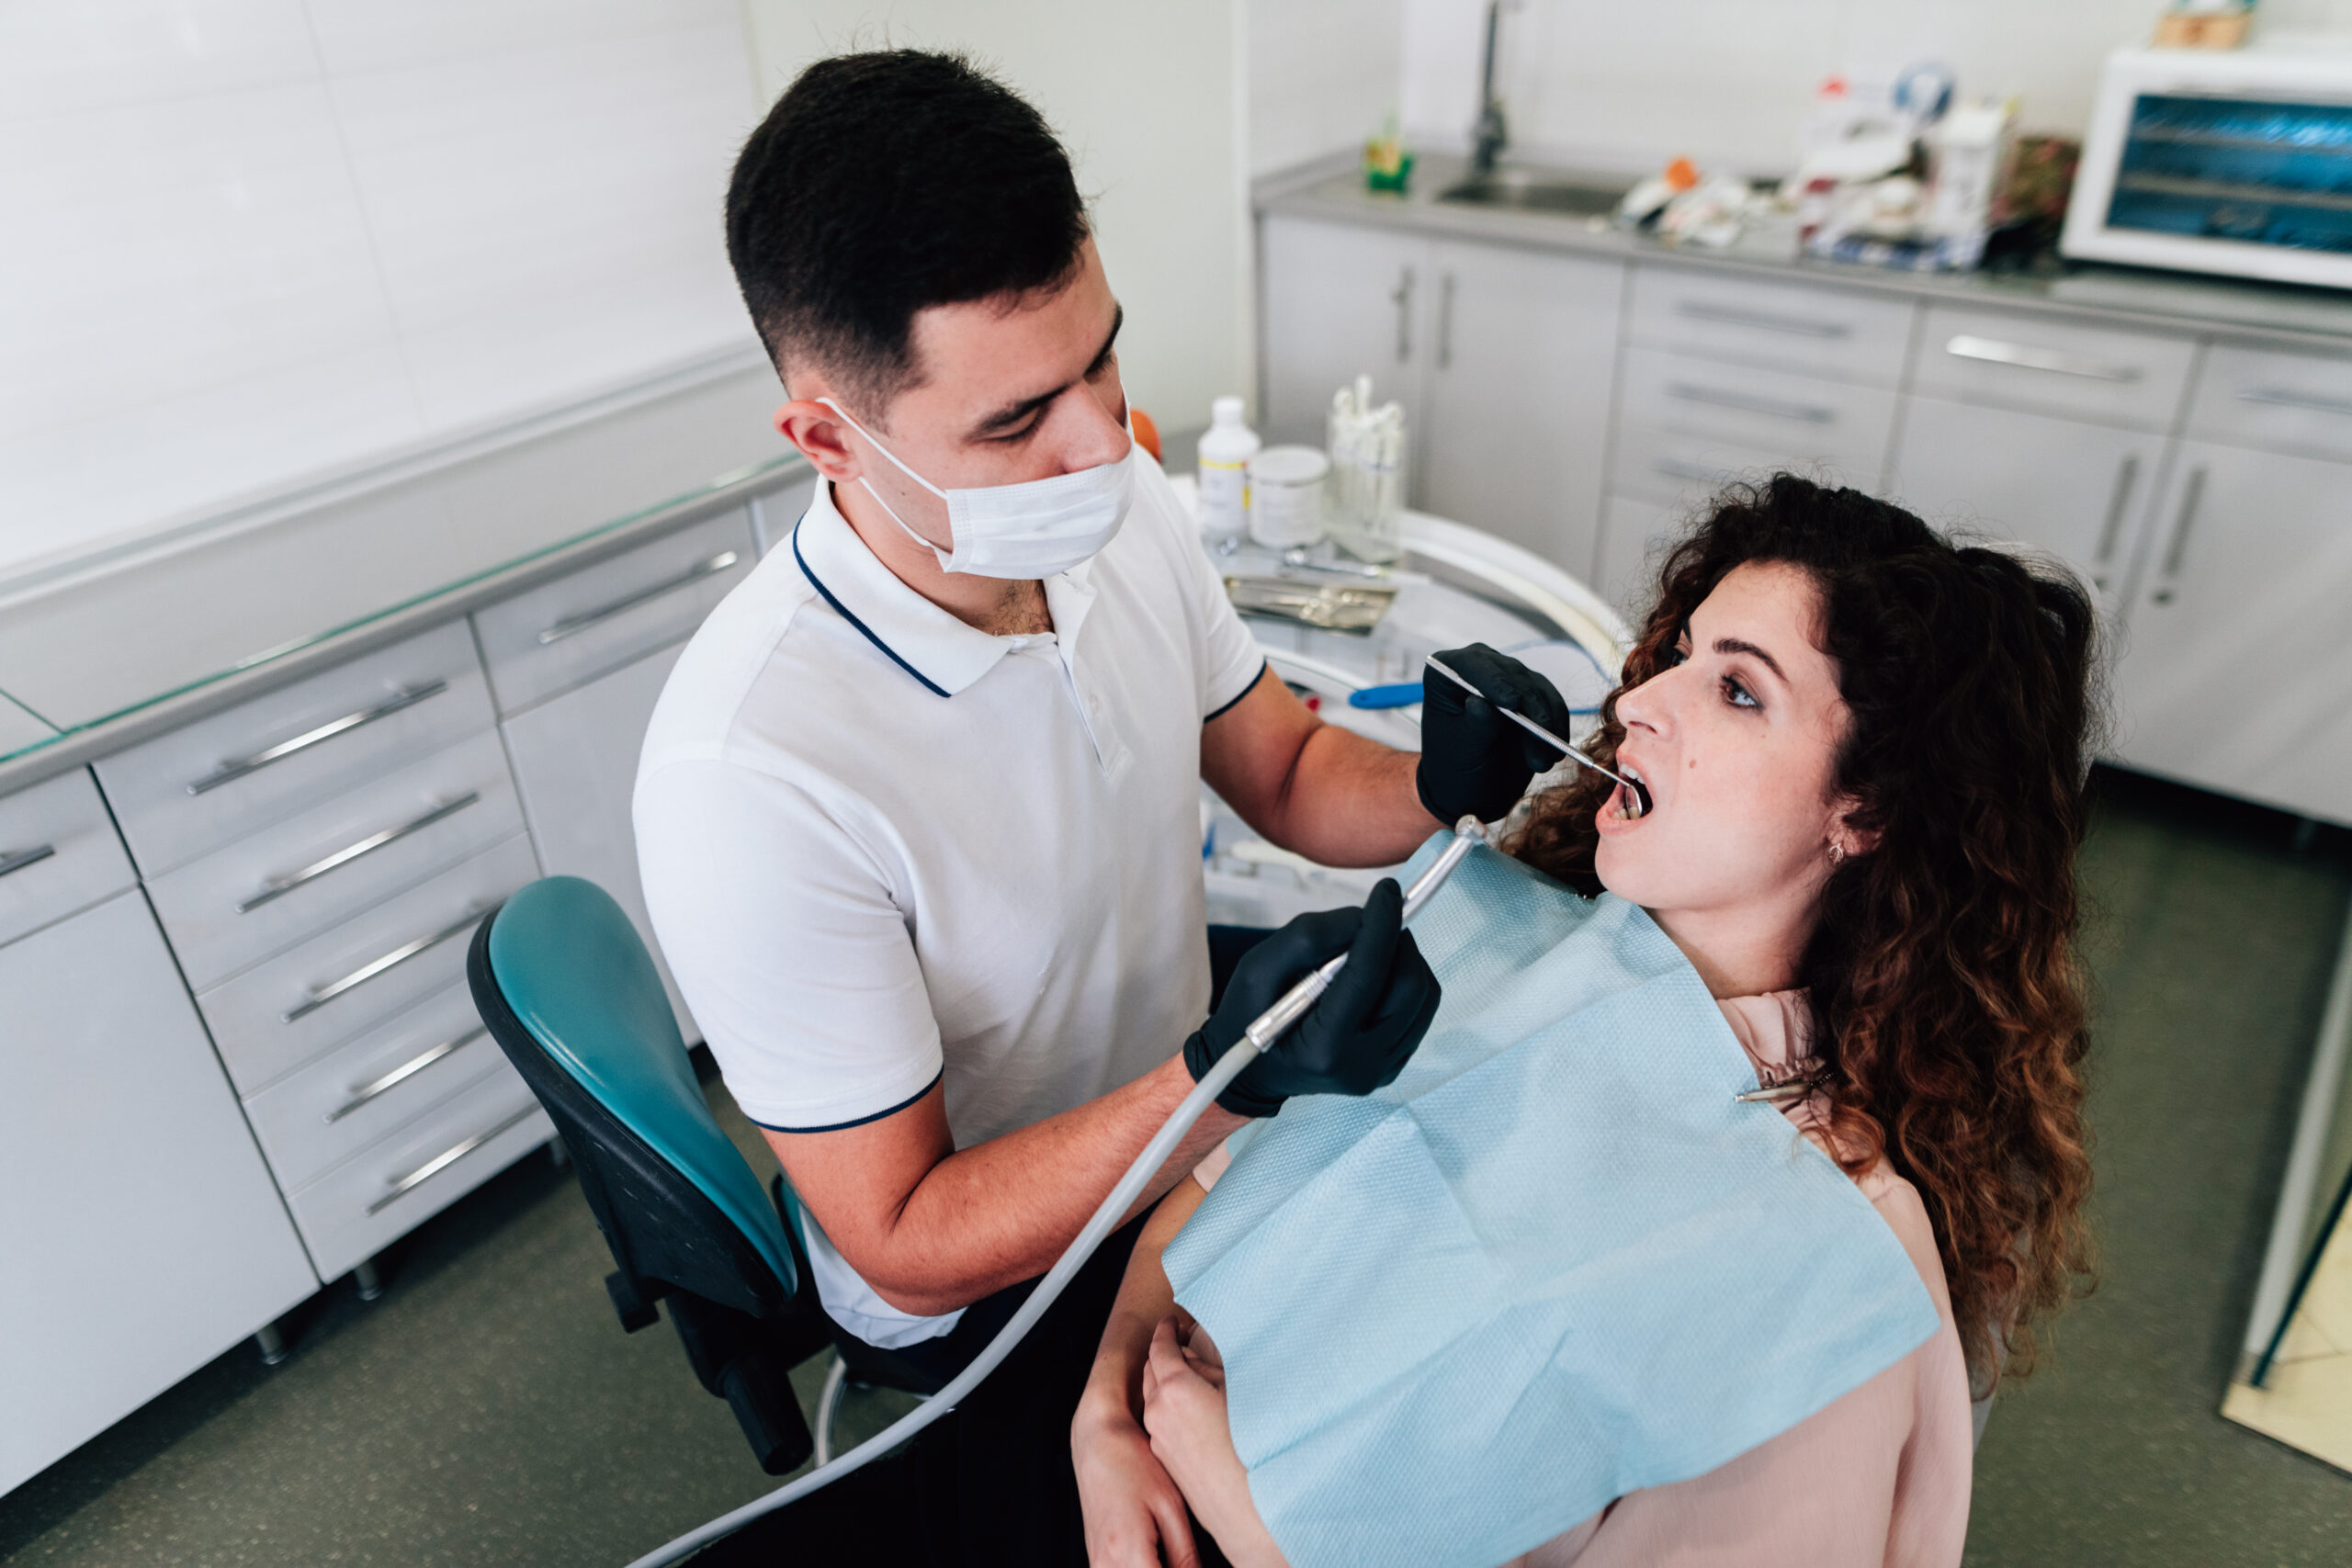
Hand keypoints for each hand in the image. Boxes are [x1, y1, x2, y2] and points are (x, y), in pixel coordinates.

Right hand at [1072, 1400, 1201, 1567]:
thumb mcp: (1171, 1508)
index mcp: (1128, 1554)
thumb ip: (1185, 1556)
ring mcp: (1097, 1564)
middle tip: (1187, 1559)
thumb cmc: (1134, 1464)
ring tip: (1176, 1556)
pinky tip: (1160, 1557)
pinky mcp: (1096, 1559)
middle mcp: (1106, 1565)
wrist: (1097, 1441)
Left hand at [1141, 1316, 1287, 1567]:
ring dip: (1164, 1380)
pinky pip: (1160, 1422)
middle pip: (1151, 1370)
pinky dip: (1167, 1406)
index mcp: (1175, 1388)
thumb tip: (1200, 1358)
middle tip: (1181, 1342)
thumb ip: (1214, 1368)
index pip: (1162, 1346)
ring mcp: (1159, 1440)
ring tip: (1190, 1375)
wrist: (1247, 1509)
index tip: (1172, 1321)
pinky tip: (1192, 1410)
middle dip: (1163, 1352)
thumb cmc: (1251, 1448)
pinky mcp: (1167, 1460)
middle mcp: (1158, 1413)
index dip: (1167, 1329)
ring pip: (1153, 1397)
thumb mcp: (1239, 1391)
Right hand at [1182, 878, 1440, 1116]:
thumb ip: (1307, 938)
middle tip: (1375, 919)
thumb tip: (1363, 917)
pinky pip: (1420, 1011)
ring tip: (1369, 949)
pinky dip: (1406, 980)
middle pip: (1409, 987)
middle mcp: (1361, 1066)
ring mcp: (1382, 1071)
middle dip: (1397, 941)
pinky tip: (1375, 975)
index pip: (1368, 976)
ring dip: (1404, 958)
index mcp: (1322, 1049)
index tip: (1386, 890)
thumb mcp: (1257, 969)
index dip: (1381, 926)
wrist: (1252, 1072)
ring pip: (1423, 996)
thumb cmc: (1248, 1016)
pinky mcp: (1394, 1066)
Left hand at [1416, 642, 1571, 823]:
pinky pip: (1552, 704)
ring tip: (1543, 761)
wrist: (1474, 790)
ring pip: (1537, 689)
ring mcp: (1507, 680)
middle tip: (1542, 736)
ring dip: (1546, 724)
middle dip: (1530, 708)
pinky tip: (1555, 752)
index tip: (1512, 702)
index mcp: (1445, 676)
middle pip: (1512, 674)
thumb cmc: (1455, 769)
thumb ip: (1474, 727)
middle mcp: (1477, 670)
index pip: (1471, 665)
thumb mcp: (1461, 753)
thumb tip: (1479, 703)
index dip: (1494, 680)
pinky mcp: (1532, 696)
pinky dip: (1558, 727)